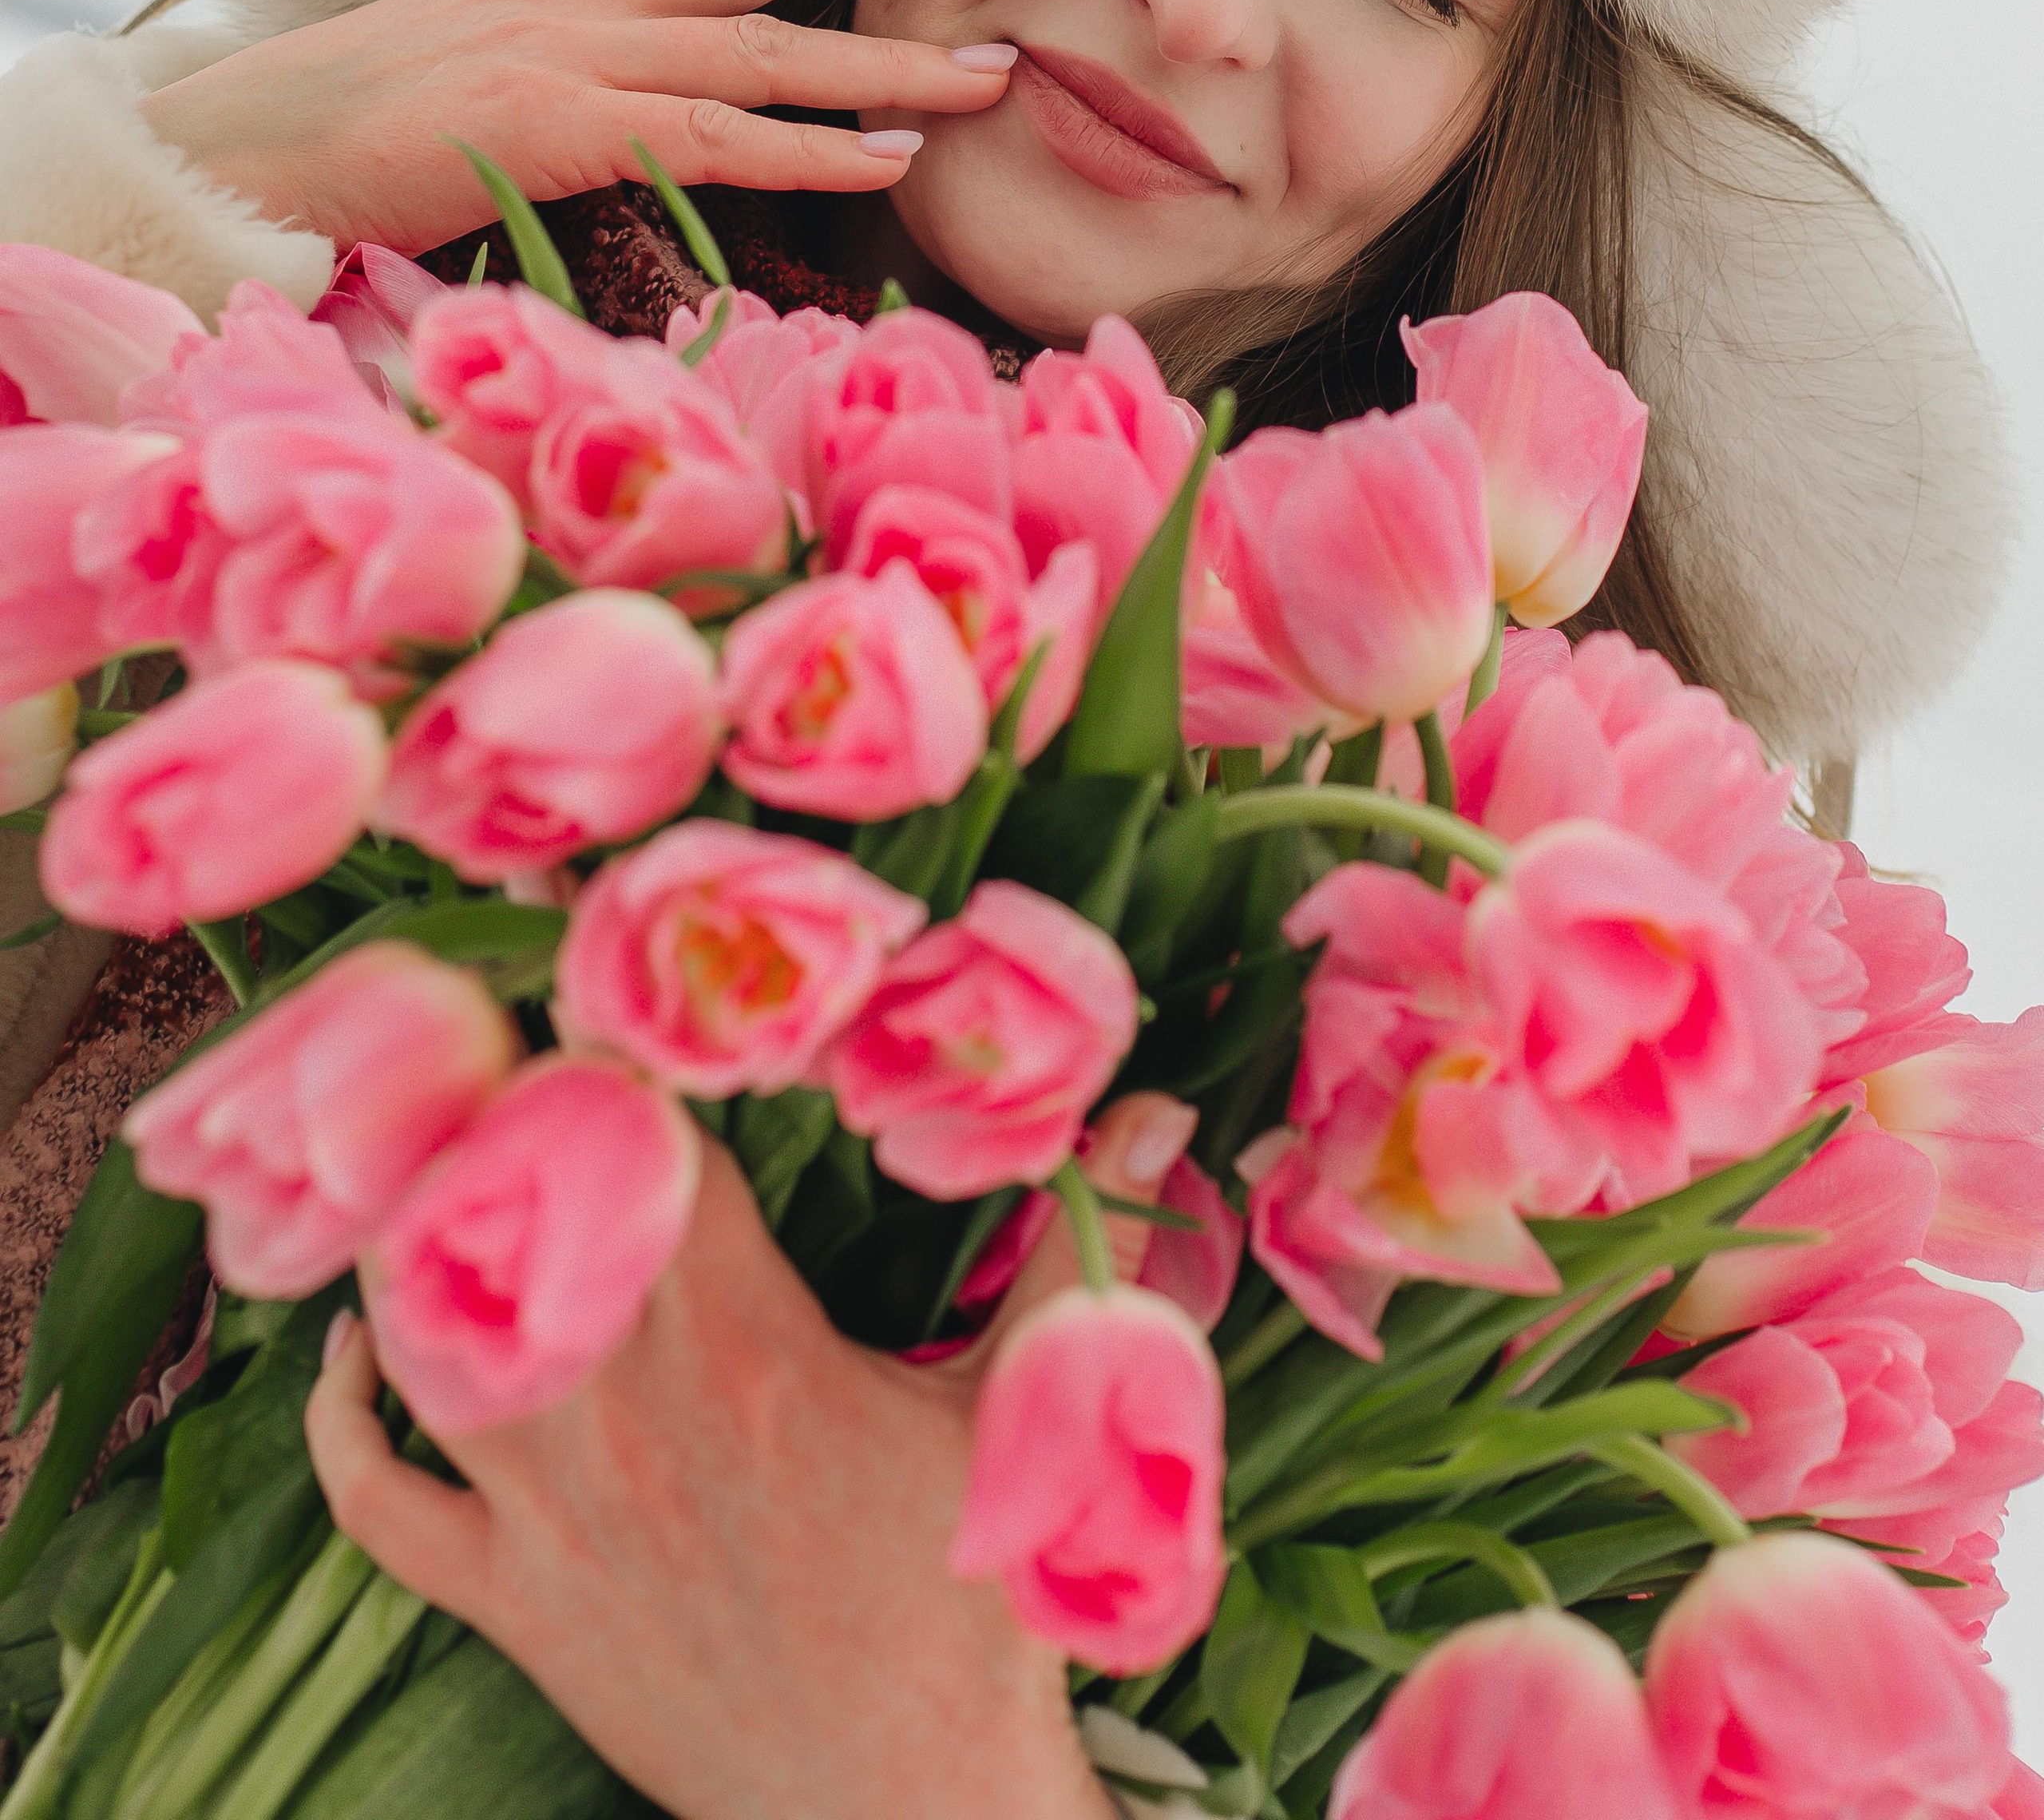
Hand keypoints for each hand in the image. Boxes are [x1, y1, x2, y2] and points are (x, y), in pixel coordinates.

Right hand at [141, 0, 1011, 255]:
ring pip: (765, 40)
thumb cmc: (349, 122)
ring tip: (996, 65)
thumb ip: (560, 52)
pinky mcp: (556, 125)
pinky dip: (812, 150)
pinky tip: (896, 162)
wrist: (237, 146)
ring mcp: (570, 50)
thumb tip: (628, 73)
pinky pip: (713, 136)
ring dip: (890, 57)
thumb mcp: (470, 57)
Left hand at [303, 1093, 1196, 1819]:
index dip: (600, 1030)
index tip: (572, 941)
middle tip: (474, 1010)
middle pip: (498, 1207)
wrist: (908, 1813)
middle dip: (483, 1098)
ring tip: (416, 1145)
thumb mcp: (1032, 1411)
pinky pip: (378, 1500)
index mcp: (742, 1342)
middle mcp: (619, 1409)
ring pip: (416, 1333)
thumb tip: (1157, 1106)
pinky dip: (341, 1416)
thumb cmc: (976, 1610)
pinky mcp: (512, 1601)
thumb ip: (1081, 1246)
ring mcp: (548, 1511)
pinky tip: (345, 1344)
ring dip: (402, 1232)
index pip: (636, 1137)